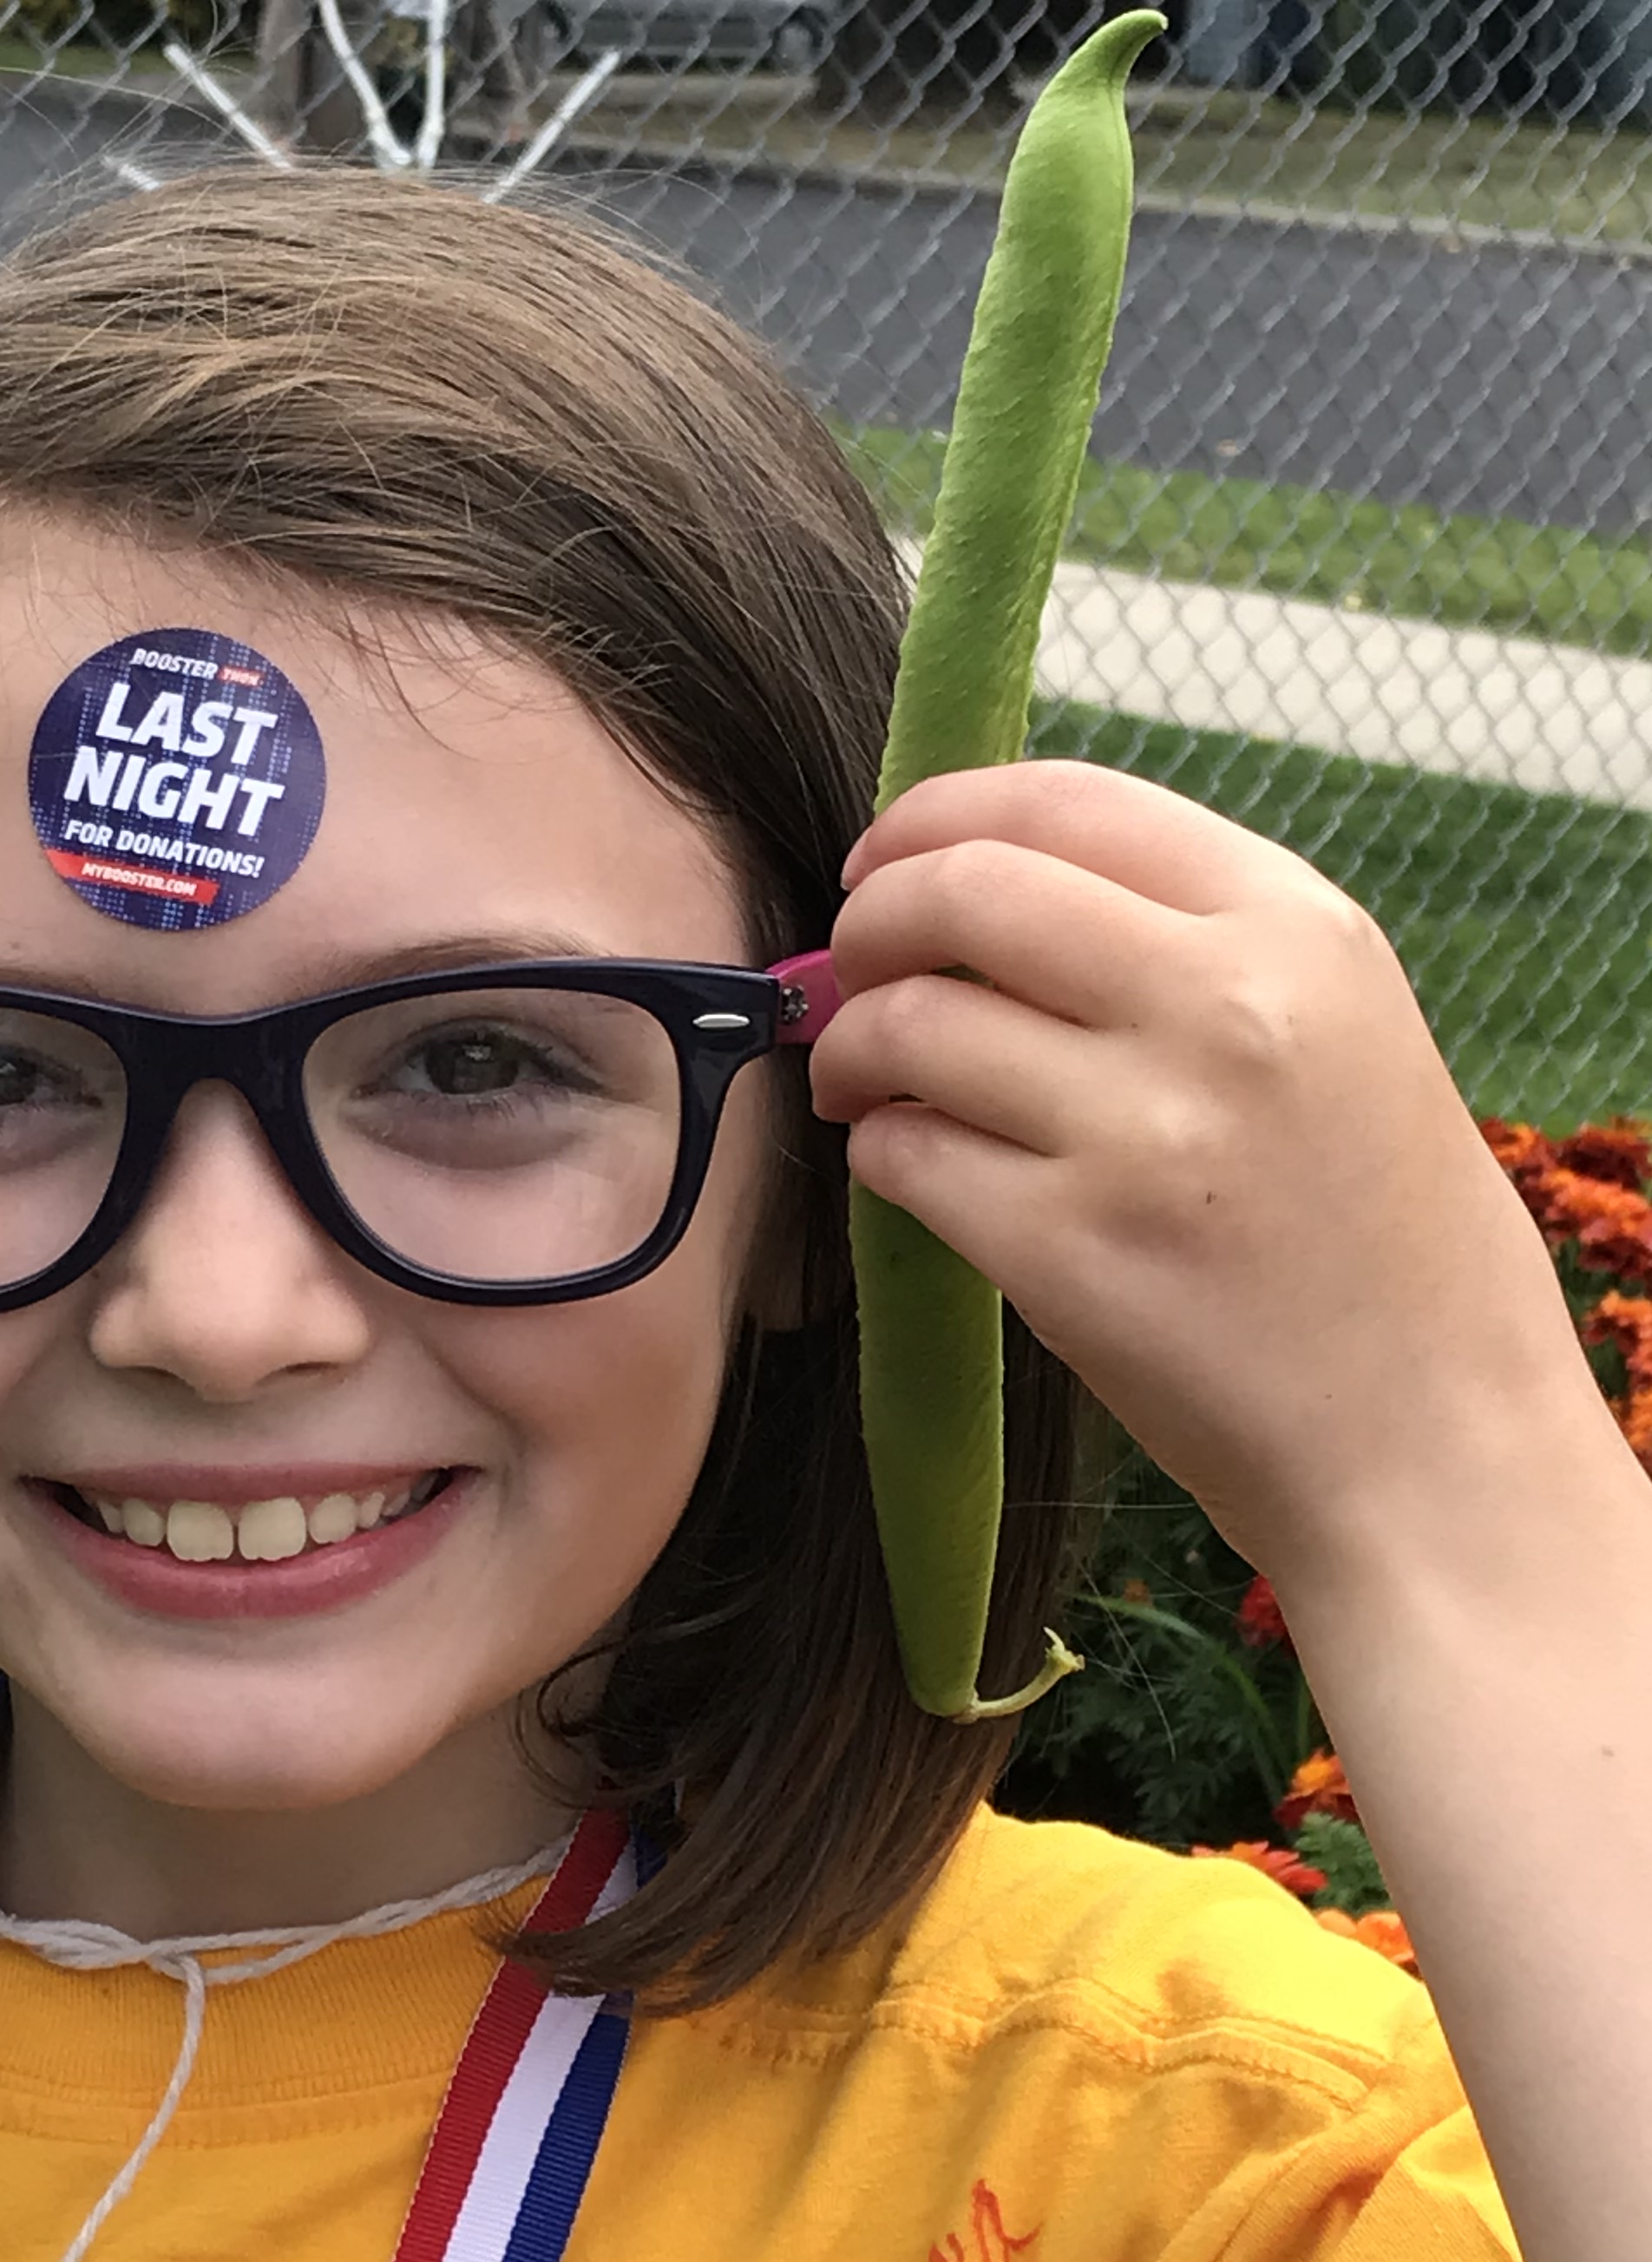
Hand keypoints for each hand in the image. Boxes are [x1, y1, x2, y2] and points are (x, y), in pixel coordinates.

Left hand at [807, 758, 1596, 1581]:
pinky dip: (877, 1154)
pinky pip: (904, 1158)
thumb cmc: (1383, 1241)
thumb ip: (1191, 946)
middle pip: (963, 892)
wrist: (1432, 1443)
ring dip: (849, 1047)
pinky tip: (910, 1170)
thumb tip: (988, 894)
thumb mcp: (1340, 1033)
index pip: (1069, 801)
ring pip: (908, 1025)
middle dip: (870, 921)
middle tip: (846, 967)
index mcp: (1298, 928)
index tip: (884, 860)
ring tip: (861, 1084)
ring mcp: (1139, 1131)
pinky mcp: (1064, 1251)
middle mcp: (1222, 1005)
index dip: (936, 815)